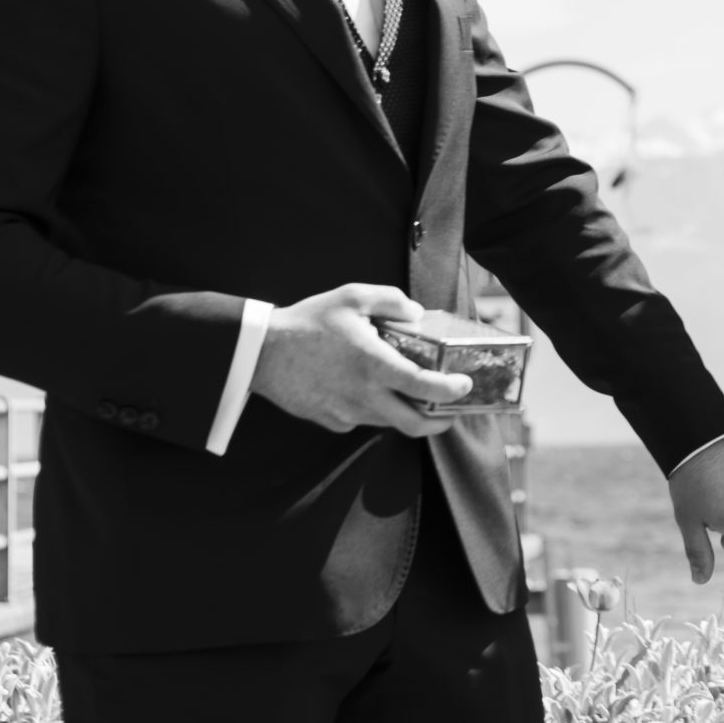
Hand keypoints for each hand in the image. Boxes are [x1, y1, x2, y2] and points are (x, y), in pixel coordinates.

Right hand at [252, 284, 469, 435]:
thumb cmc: (308, 321)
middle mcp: (363, 396)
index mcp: (374, 365)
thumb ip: (391, 300)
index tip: (465, 386)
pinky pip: (362, 421)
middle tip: (451, 410)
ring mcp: (345, 413)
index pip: (424, 387)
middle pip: (414, 426)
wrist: (259, 351)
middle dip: (440, 422)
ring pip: (389, 423)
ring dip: (406, 413)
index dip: (451, 391)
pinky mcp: (329, 421)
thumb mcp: (352, 296)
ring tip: (414, 395)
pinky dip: (375, 411)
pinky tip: (371, 391)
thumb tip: (417, 313)